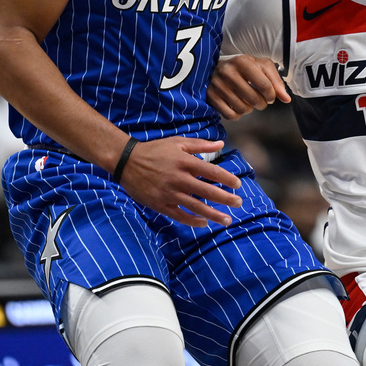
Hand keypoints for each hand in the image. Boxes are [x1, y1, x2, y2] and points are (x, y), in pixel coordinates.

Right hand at [118, 136, 242, 226]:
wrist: (126, 161)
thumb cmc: (155, 150)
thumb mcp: (177, 142)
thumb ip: (200, 145)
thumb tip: (221, 144)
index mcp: (184, 161)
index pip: (211, 171)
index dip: (227, 179)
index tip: (238, 185)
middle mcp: (178, 178)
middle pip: (207, 191)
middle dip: (225, 198)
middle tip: (239, 203)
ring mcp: (168, 193)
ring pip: (195, 206)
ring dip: (213, 214)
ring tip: (227, 220)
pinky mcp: (159, 204)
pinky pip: (179, 215)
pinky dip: (192, 221)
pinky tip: (204, 223)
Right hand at [208, 54, 290, 118]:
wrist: (215, 66)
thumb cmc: (241, 67)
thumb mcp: (261, 66)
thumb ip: (276, 81)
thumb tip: (286, 99)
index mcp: (243, 62)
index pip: (265, 86)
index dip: (272, 95)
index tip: (271, 96)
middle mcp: (228, 72)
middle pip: (254, 99)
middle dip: (262, 103)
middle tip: (260, 100)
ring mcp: (218, 85)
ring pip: (243, 109)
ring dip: (250, 109)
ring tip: (248, 101)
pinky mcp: (211, 97)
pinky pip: (230, 115)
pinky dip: (238, 114)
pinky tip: (238, 106)